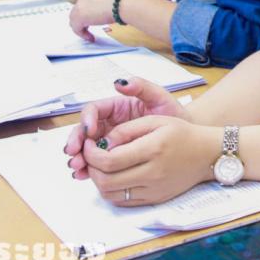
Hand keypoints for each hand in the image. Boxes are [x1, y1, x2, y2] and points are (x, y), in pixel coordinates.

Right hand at [64, 77, 189, 177]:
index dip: (86, 120)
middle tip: (74, 153)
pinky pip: (96, 163)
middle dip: (77, 141)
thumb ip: (142, 87)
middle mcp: (109, 123)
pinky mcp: (114, 157)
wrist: (185, 138)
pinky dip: (88, 169)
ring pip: (87, 148)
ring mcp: (110, 141)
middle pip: (84, 131)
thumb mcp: (160, 98)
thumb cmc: (172, 115)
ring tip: (77, 167)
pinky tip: (83, 176)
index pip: (94, 110)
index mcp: (117, 107)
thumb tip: (119, 82)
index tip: (88, 131)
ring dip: (79, 157)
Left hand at [69, 0, 119, 40]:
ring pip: (73, 21)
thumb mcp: (110, 1)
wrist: (121, 3)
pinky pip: (76, 29)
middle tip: (87, 29)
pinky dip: (83, 34)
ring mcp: (79, 8)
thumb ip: (104, 5)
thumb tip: (107, 12)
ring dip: (80, 28)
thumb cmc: (121, 1)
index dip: (85, 14)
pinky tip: (91, 37)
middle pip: (75, 13)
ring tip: (89, 34)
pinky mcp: (79, 18)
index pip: (82, 5)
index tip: (91, 20)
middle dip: (81, 21)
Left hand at [79, 116, 220, 205]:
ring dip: (98, 181)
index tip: (88, 144)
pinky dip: (111, 191)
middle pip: (106, 181)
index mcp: (153, 149)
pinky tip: (114, 177)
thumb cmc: (182, 133)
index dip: (91, 153)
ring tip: (101, 166)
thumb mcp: (155, 120)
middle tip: (91, 156)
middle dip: (91, 168)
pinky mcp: (154, 200)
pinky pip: (123, 202)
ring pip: (111, 194)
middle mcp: (153, 173)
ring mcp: (154, 190)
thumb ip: (126, 130)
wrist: (207, 154)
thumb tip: (102, 143)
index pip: (109, 160)